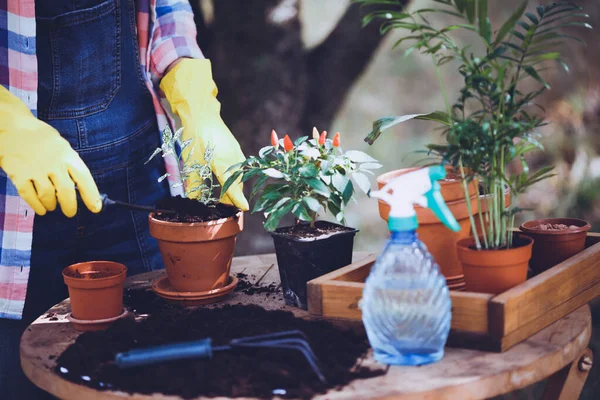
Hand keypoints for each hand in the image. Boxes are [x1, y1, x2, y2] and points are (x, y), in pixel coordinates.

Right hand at [0, 87, 101, 216]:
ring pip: (48, 196)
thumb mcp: (62, 146)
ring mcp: (35, 170)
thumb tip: (80, 187)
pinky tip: (41, 209)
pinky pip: (30, 196)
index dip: (91, 195)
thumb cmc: (41, 138)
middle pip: (66, 192)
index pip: (84, 178)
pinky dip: (36, 206)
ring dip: (52, 205)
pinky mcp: (19, 175)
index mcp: (68, 155)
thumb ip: (70, 165)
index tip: (96, 209)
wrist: (12, 127)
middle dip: (70, 206)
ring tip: (53, 207)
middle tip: (70, 213)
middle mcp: (54, 164)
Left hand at [160, 58, 248, 210]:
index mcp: (224, 165)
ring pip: (239, 174)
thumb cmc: (196, 136)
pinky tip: (227, 176)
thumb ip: (194, 182)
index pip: (234, 187)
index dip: (238, 199)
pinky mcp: (234, 147)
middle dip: (235, 195)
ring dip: (234, 185)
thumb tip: (192, 199)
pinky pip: (238, 166)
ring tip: (226, 194)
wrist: (202, 112)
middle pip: (238, 183)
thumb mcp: (192, 161)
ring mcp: (236, 152)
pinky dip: (234, 175)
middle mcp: (234, 160)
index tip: (244, 209)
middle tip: (228, 206)